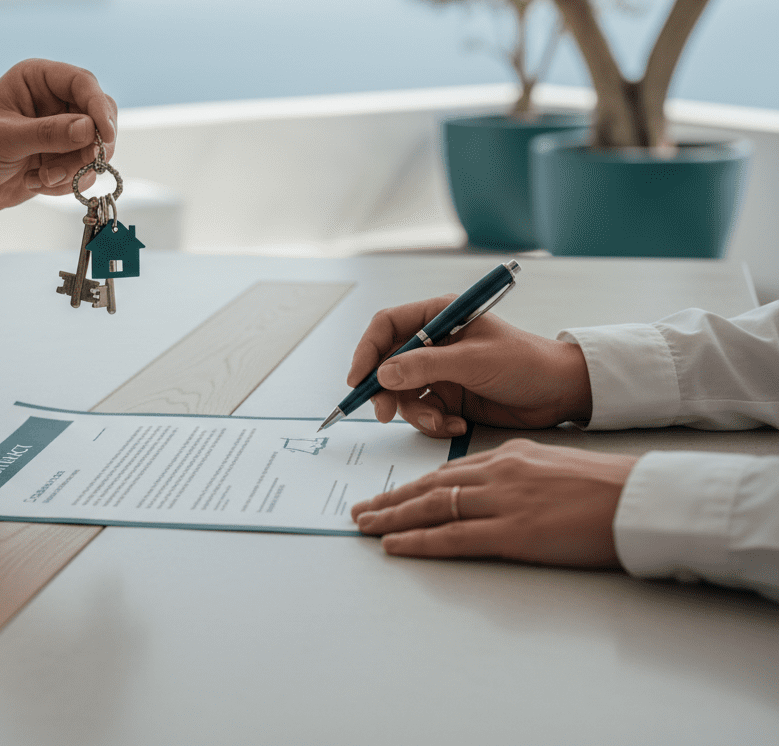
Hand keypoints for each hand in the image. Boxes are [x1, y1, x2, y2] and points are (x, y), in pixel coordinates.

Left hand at [0, 58, 118, 232]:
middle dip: (90, 145)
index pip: (82, 83)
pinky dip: (69, 182)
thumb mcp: (5, 139)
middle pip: (99, 114)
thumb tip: (89, 128)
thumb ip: (48, 133)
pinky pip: (86, 169)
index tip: (104, 136)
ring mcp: (61, 130)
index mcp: (36, 80)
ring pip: (96, 146)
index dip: (98, 107)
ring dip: (75, 168)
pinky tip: (38, 183)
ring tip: (44, 178)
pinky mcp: (63, 156)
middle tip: (80, 164)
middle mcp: (53, 100)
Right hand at [348, 294, 593, 437]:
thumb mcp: (473, 361)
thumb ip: (425, 366)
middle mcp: (434, 342)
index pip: (387, 326)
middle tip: (384, 414)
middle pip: (387, 364)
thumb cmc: (526, 363)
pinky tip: (456, 424)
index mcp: (440, 315)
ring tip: (441, 421)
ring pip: (403, 393)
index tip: (357, 379)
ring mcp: (440, 371)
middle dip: (385, 390)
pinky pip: (423, 411)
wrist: (561, 393)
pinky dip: (433, 422)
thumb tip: (382, 374)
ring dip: (415, 412)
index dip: (367, 351)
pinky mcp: (449, 397)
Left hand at [350, 439, 638, 567]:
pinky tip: (394, 545)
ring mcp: (503, 502)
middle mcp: (498, 473)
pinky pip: (453, 537)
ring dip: (392, 518)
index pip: (448, 471)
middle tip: (361, 510)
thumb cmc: (608, 488)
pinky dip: (419, 540)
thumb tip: (494, 490)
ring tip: (364, 526)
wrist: (641, 499)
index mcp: (509, 456)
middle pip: (430, 487)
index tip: (391, 494)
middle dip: (391, 500)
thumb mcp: (553, 468)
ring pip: (433, 508)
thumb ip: (519, 475)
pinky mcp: (513, 532)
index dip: (414, 485)